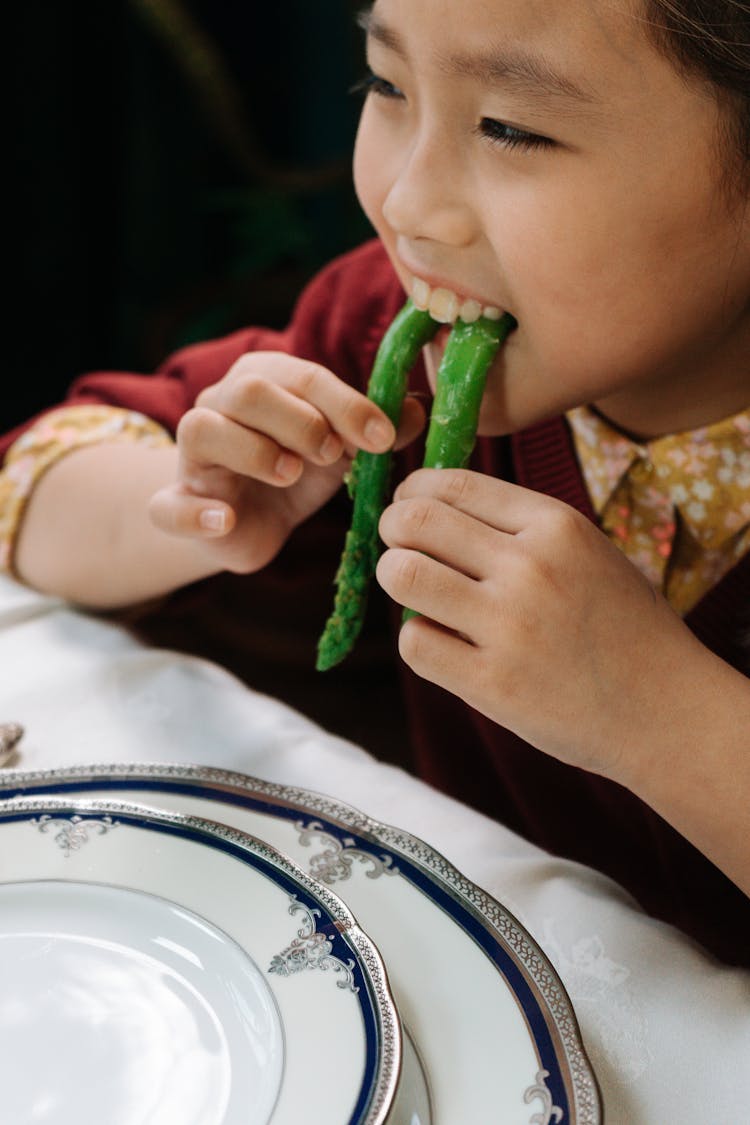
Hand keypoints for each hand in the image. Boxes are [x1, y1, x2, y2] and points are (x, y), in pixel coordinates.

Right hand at [149, 351, 425, 573]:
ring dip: (254, 451)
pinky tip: (227, 519)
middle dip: (301, 420)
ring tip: (291, 476)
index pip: (304, 376)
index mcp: (264, 380)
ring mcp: (192, 455)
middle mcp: (219, 404)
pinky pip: (169, 504)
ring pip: (203, 429)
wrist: (246, 523)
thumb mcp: (342, 450)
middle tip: (334, 456)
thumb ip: (379, 429)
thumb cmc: (296, 470)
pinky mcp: (176, 503)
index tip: (382, 438)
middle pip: (250, 390)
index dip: (346, 404)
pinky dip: (197, 512)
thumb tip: (422, 408)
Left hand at [376, 468, 706, 781]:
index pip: (454, 484)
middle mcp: (530, 567)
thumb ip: (520, 528)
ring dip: (396, 580)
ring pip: (403, 575)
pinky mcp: (493, 684)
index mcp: (555, 525)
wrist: (666, 710)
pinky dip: (419, 641)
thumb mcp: (588, 552)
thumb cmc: (623, 627)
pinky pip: (415, 643)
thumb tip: (433, 505)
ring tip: (418, 595)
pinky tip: (445, 646)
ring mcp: (509, 626)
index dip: (413, 493)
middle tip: (399, 550)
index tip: (408, 508)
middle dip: (393, 531)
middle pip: (415, 521)